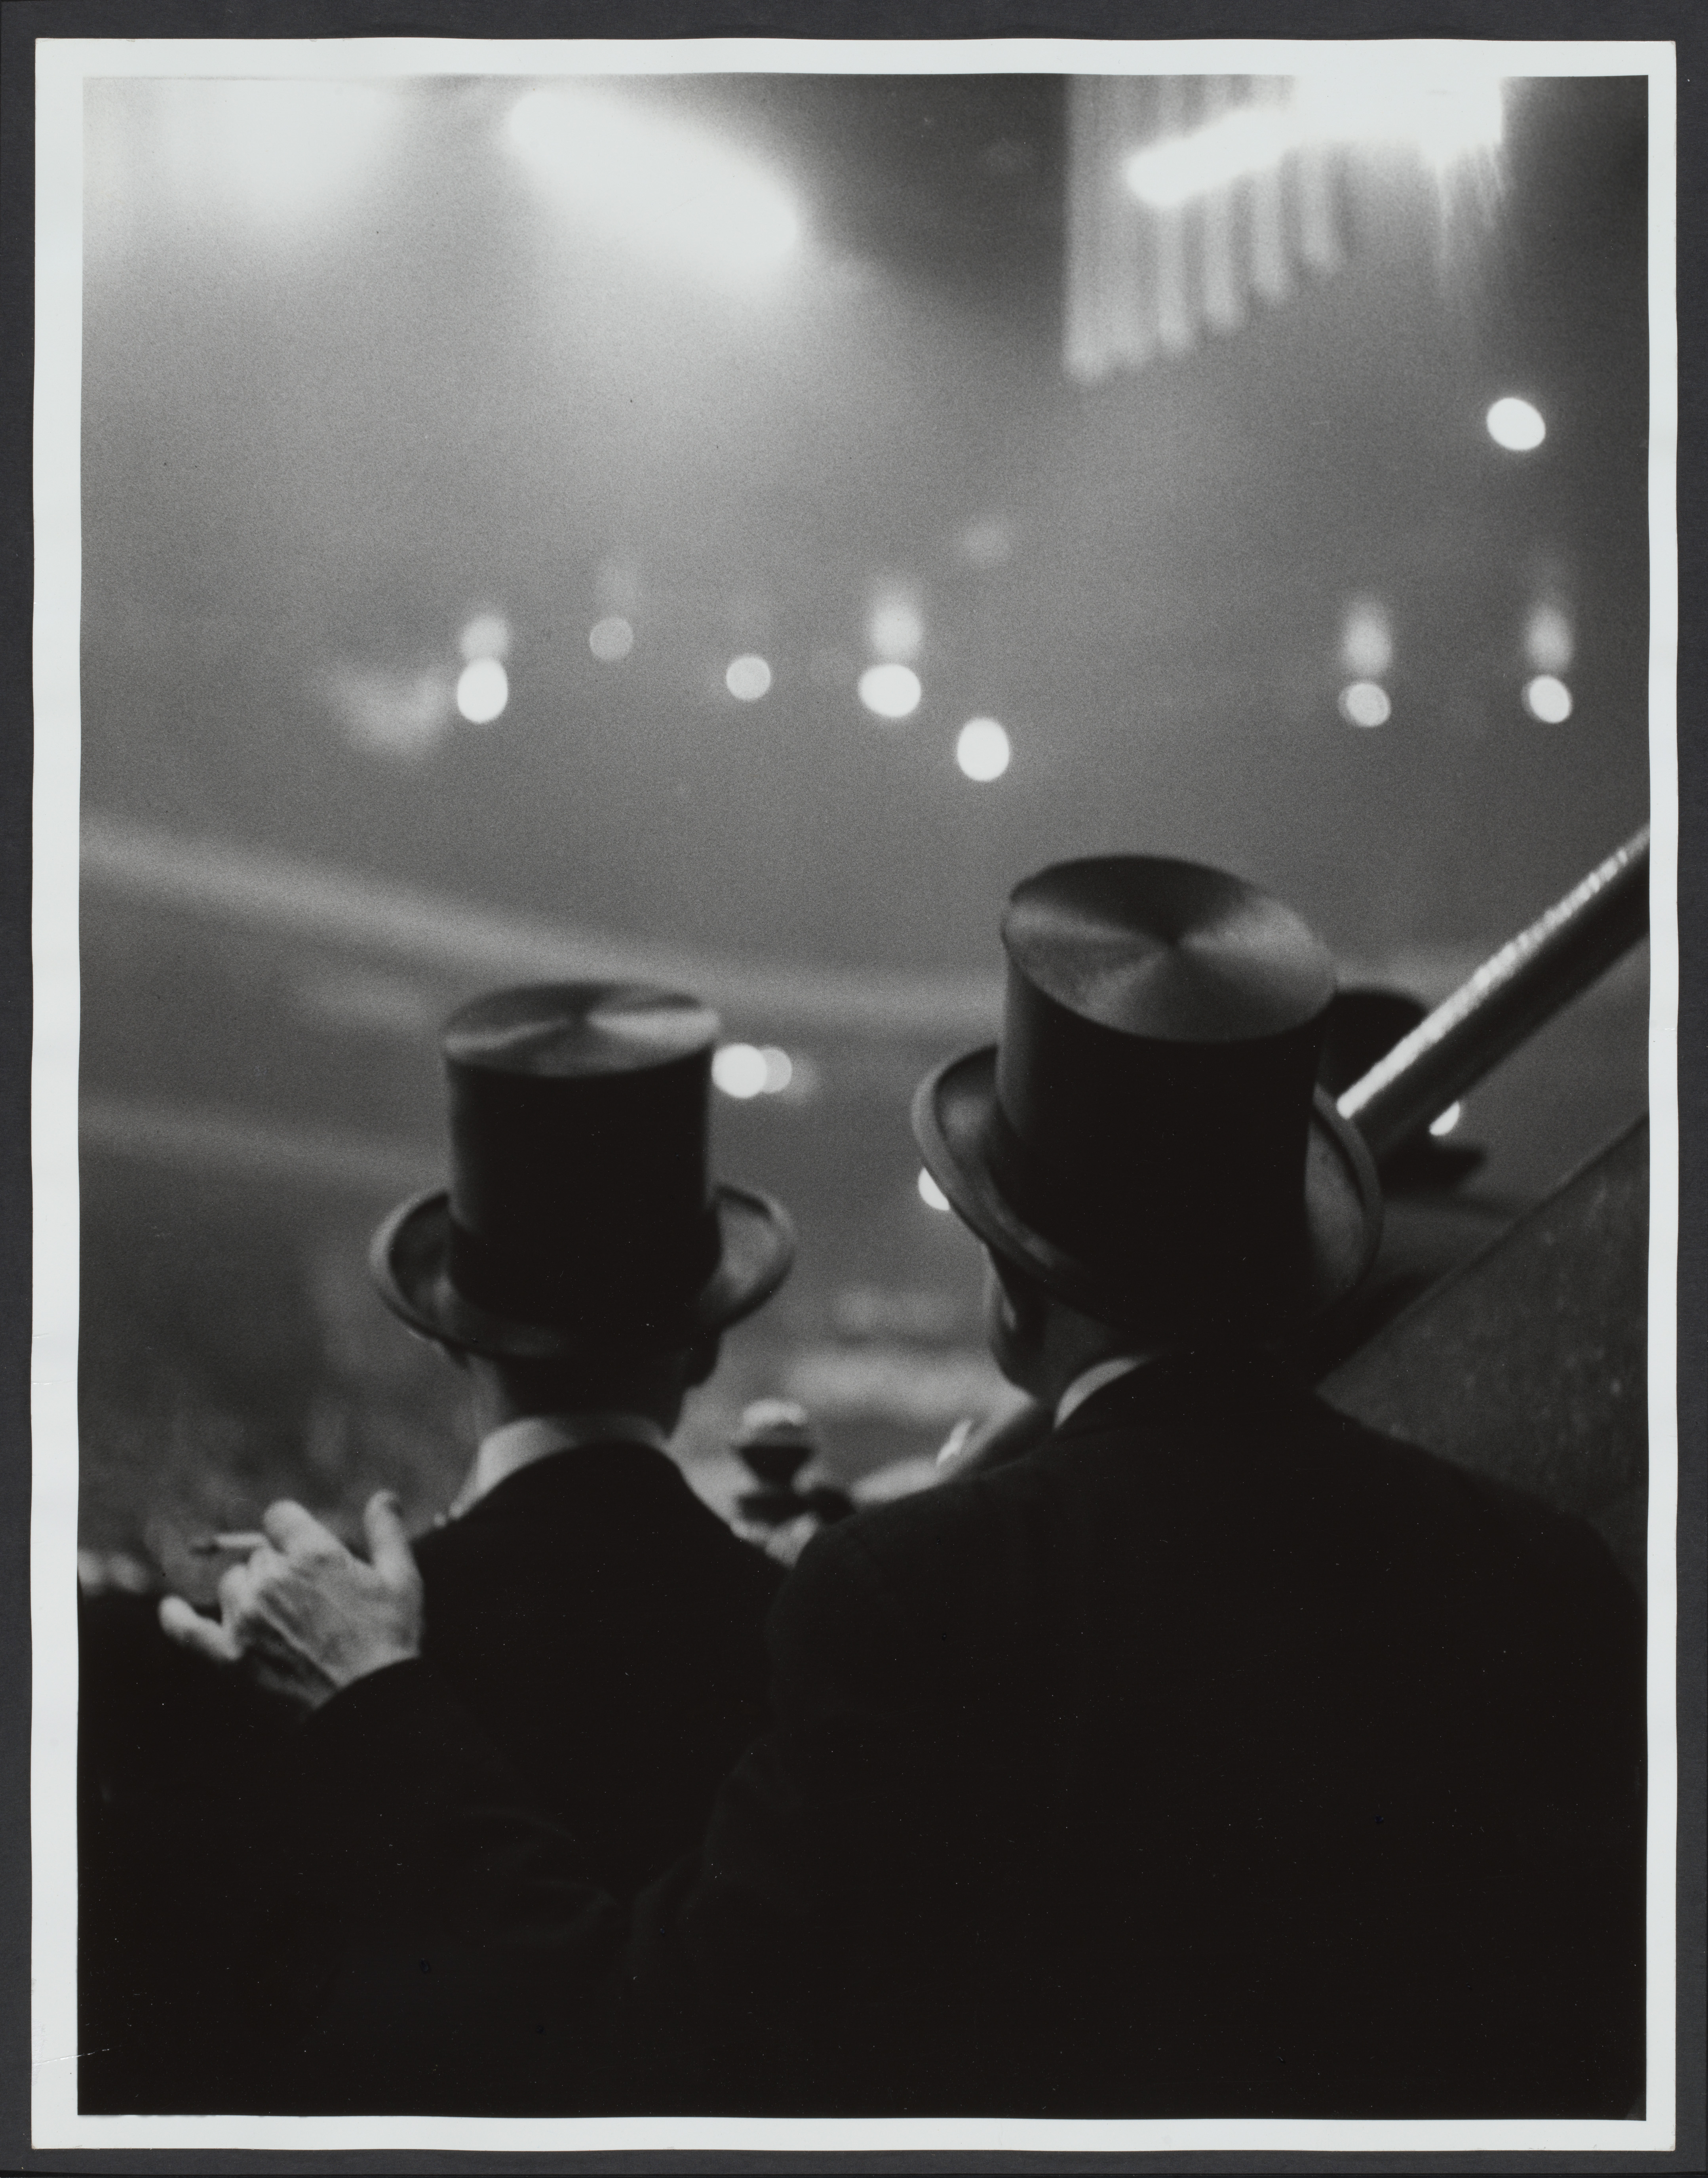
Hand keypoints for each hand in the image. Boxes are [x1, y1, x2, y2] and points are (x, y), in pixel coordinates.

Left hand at [158, 1493, 422, 1711]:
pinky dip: (177, 1618)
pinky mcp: (230, 1657)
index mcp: (313, 1554)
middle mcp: (273, 1579)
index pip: (279, 1516)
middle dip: (281, 1567)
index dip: (293, 1530)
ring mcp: (247, 1619)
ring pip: (233, 1586)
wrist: (368, 1707)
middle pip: (260, 1554)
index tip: (305, 1549)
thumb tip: (383, 1496)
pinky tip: (168, 1608)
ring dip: (251, 1594)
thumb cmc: (389, 1641)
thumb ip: (387, 1532)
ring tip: (283, 1621)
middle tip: (311, 1601)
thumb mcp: (402, 1580)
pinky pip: (189, 1631)